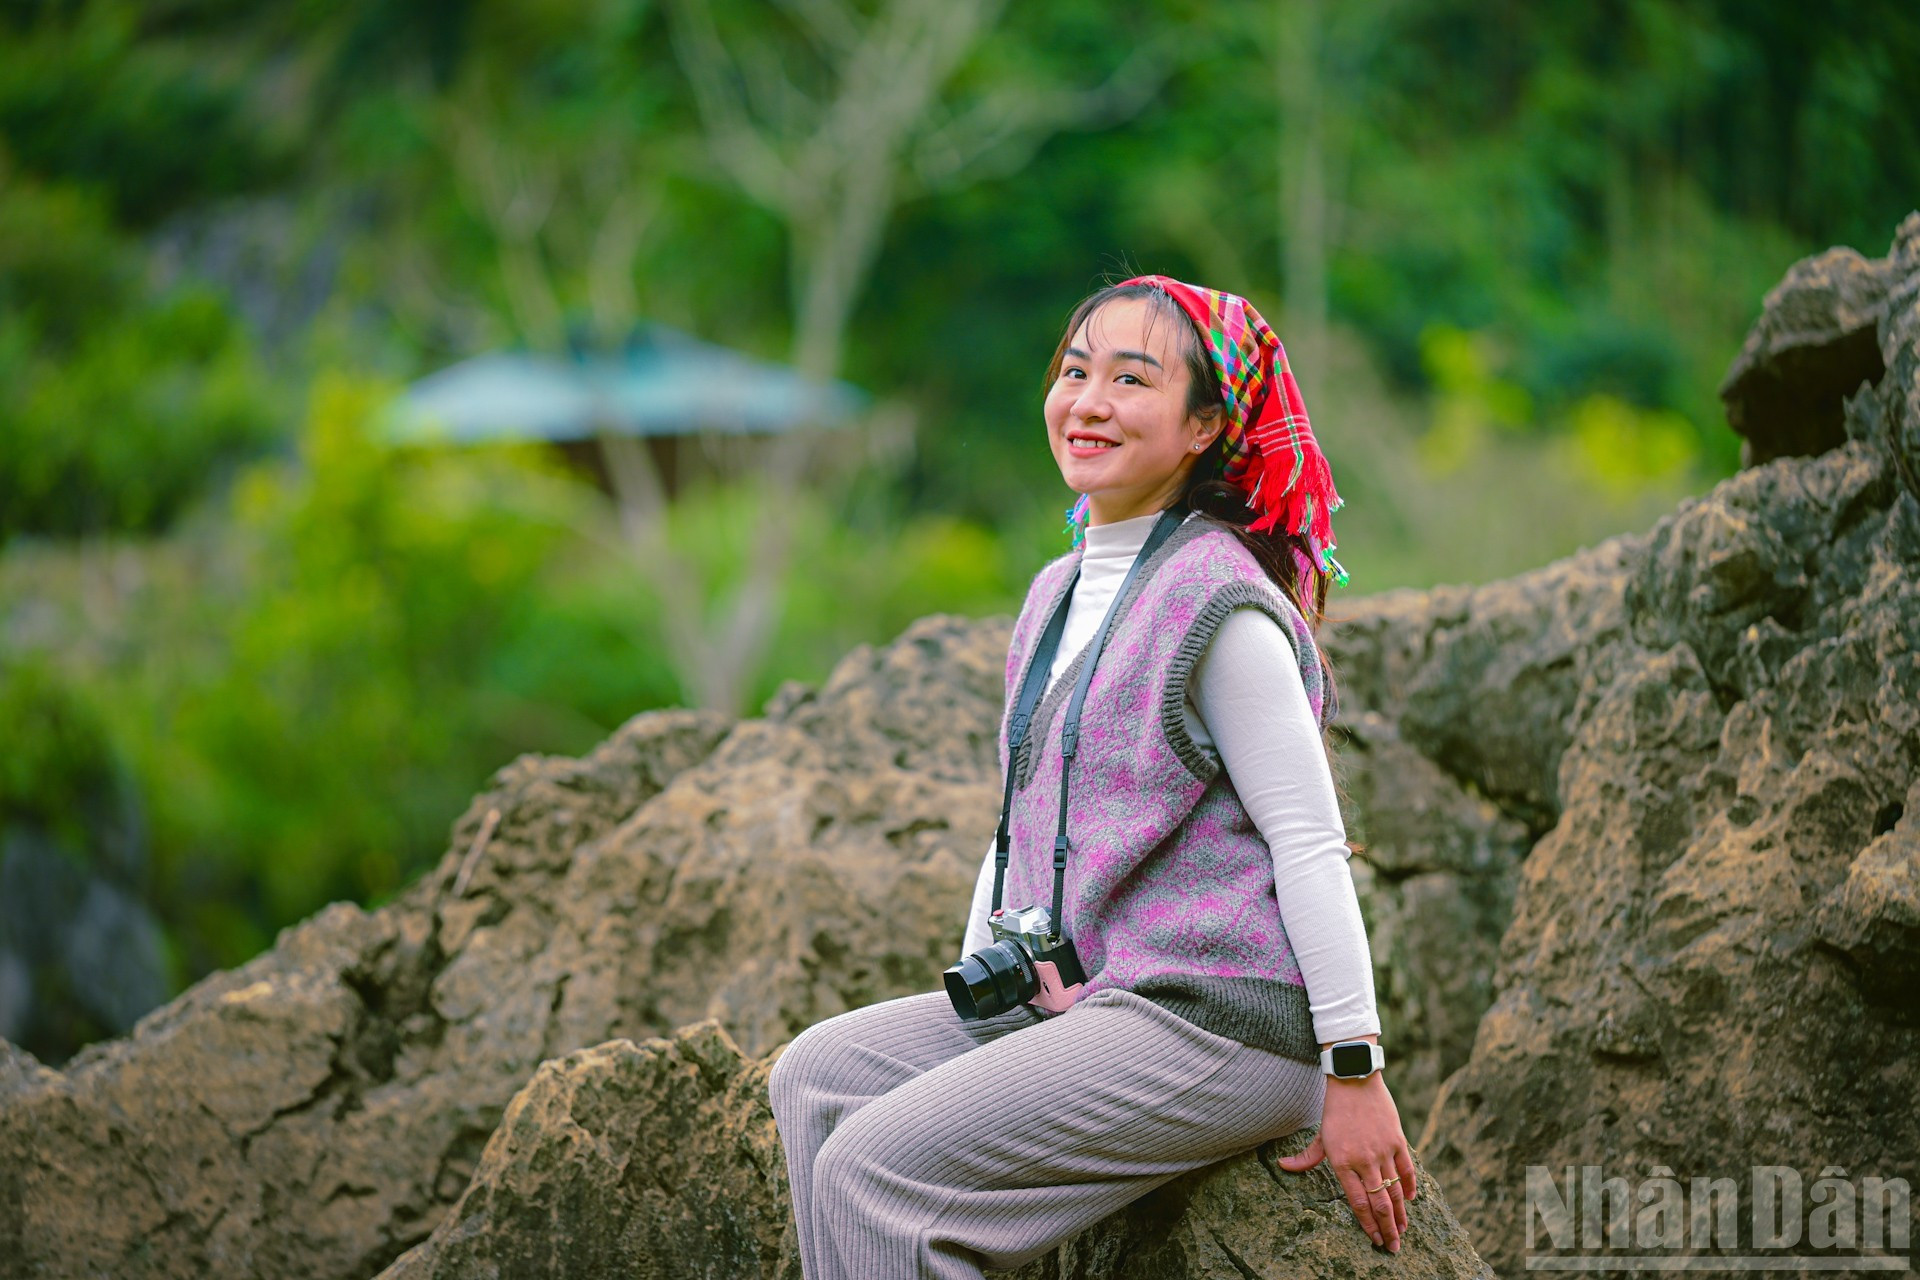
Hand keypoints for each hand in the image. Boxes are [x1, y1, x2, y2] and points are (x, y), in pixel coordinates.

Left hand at [1275, 1070, 1417, 1251]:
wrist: (1354, 1080)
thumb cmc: (1334, 1111)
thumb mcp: (1320, 1136)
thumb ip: (1306, 1158)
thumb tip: (1284, 1166)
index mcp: (1342, 1162)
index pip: (1358, 1203)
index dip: (1368, 1225)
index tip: (1374, 1240)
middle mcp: (1364, 1160)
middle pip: (1380, 1203)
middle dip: (1388, 1229)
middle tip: (1393, 1247)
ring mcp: (1383, 1151)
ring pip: (1396, 1191)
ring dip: (1401, 1214)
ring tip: (1403, 1231)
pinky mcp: (1397, 1140)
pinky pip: (1407, 1170)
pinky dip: (1410, 1187)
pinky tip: (1411, 1200)